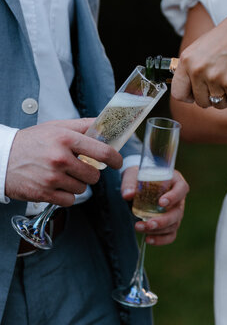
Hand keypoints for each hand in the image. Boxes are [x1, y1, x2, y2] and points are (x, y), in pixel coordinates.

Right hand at [5, 118, 122, 205]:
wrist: (2, 158)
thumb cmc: (33, 141)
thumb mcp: (57, 127)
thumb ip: (83, 126)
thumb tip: (106, 124)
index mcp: (66, 139)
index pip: (103, 152)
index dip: (115, 159)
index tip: (117, 162)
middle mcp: (60, 158)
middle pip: (94, 175)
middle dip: (90, 173)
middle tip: (79, 168)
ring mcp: (52, 177)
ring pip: (82, 189)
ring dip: (76, 184)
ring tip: (62, 175)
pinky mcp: (44, 193)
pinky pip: (70, 200)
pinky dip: (66, 196)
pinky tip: (56, 186)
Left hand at [121, 166, 188, 245]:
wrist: (136, 185)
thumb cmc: (138, 177)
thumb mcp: (132, 175)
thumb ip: (129, 183)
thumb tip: (127, 195)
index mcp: (175, 181)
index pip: (181, 188)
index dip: (174, 197)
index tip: (161, 203)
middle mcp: (178, 198)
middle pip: (178, 211)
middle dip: (164, 220)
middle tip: (148, 223)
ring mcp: (175, 212)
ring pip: (174, 224)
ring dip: (157, 230)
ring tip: (139, 227)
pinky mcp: (170, 223)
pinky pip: (170, 234)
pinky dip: (161, 239)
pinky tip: (148, 239)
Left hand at [172, 0, 226, 111]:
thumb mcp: (202, 46)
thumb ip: (194, 64)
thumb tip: (191, 84)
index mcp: (187, 60)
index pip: (178, 92)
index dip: (189, 97)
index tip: (197, 95)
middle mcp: (198, 70)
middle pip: (201, 102)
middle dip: (213, 99)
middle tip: (222, 91)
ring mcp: (215, 77)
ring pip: (219, 104)